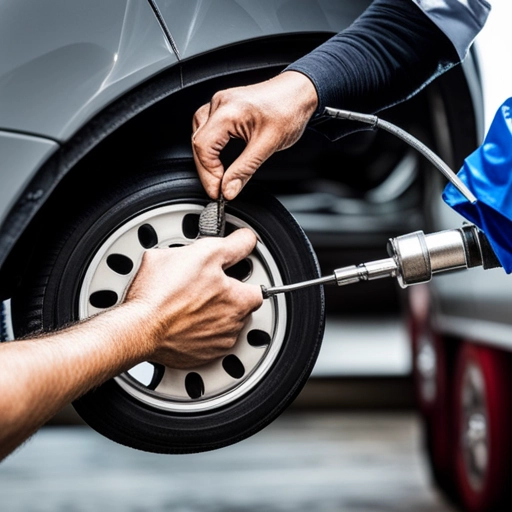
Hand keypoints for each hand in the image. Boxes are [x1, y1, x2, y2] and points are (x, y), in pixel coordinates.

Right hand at [125, 228, 262, 368]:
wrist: (137, 327)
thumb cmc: (164, 294)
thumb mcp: (204, 252)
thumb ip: (234, 245)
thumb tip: (246, 239)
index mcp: (239, 301)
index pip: (258, 288)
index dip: (243, 277)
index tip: (231, 273)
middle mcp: (232, 326)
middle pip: (239, 307)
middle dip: (224, 295)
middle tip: (201, 284)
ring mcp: (216, 344)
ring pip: (221, 324)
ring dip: (211, 313)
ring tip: (188, 301)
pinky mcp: (198, 356)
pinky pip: (205, 341)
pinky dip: (197, 331)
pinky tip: (181, 318)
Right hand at [192, 71, 317, 199]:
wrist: (299, 91)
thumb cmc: (288, 109)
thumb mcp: (268, 145)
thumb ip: (245, 170)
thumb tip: (228, 189)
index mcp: (228, 112)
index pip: (203, 147)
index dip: (208, 174)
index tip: (218, 190)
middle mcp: (220, 104)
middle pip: (198, 142)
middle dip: (206, 169)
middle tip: (218, 188)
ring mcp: (221, 103)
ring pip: (199, 134)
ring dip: (206, 157)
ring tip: (217, 175)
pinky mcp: (225, 106)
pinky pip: (208, 128)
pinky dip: (211, 146)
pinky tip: (219, 156)